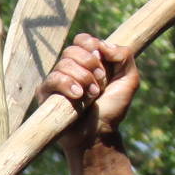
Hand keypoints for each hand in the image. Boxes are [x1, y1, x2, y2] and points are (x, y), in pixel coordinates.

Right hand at [39, 34, 139, 150]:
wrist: (98, 134)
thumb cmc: (112, 109)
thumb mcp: (129, 79)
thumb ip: (124, 56)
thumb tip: (102, 44)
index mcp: (87, 61)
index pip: (82, 40)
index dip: (91, 45)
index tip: (103, 63)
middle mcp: (70, 69)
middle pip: (72, 49)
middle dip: (90, 64)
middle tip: (100, 83)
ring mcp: (56, 81)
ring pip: (64, 63)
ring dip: (83, 78)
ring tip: (92, 95)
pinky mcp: (45, 94)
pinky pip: (53, 79)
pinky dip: (68, 85)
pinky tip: (78, 96)